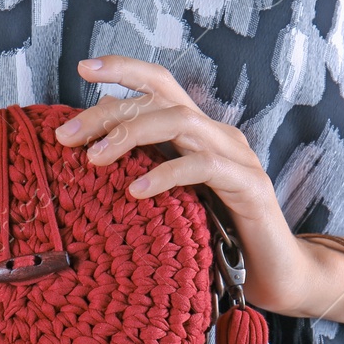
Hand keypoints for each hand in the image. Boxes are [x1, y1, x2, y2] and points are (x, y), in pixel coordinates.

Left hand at [54, 54, 318, 315]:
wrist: (277, 274)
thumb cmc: (219, 234)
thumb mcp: (172, 194)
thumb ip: (145, 159)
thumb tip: (101, 126)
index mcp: (198, 131)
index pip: (160, 84)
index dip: (124, 69)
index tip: (83, 68)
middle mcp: (219, 134)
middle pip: (161, 99)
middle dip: (108, 112)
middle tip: (66, 137)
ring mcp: (237, 157)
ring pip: (181, 122)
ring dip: (131, 134)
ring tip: (94, 159)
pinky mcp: (250, 186)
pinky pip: (204, 167)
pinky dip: (167, 173)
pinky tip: (136, 190)